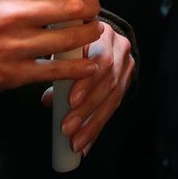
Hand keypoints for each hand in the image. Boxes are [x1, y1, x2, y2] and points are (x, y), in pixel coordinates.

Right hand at [0, 0, 102, 98]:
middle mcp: (12, 15)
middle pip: (69, 7)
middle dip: (91, 7)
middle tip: (95, 9)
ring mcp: (14, 46)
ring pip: (67, 39)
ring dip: (88, 35)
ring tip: (92, 31)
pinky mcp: (14, 73)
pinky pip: (55, 70)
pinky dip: (77, 67)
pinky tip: (88, 64)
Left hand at [43, 22, 134, 155]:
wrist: (100, 34)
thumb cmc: (75, 41)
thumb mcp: (67, 46)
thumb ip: (59, 66)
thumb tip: (50, 99)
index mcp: (103, 33)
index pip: (101, 59)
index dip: (87, 82)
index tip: (70, 101)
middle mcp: (120, 47)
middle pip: (108, 82)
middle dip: (87, 109)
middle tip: (67, 128)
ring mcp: (126, 65)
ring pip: (113, 97)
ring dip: (92, 123)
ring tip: (75, 142)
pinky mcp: (127, 81)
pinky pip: (113, 107)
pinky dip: (97, 127)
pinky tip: (86, 145)